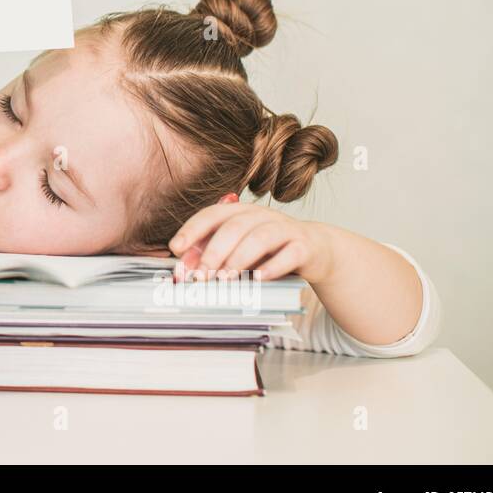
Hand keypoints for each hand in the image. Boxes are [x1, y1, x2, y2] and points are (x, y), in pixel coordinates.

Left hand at [168, 202, 335, 284]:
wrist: (315, 250)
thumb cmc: (270, 251)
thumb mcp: (239, 249)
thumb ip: (213, 253)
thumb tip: (184, 266)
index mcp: (241, 212)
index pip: (212, 215)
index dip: (192, 229)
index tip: (176, 248)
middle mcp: (261, 216)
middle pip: (234, 227)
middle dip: (214, 252)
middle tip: (201, 275)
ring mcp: (285, 229)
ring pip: (260, 238)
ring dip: (240, 259)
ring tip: (226, 279)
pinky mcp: (304, 246)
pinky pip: (290, 254)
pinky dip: (273, 267)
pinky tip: (259, 279)